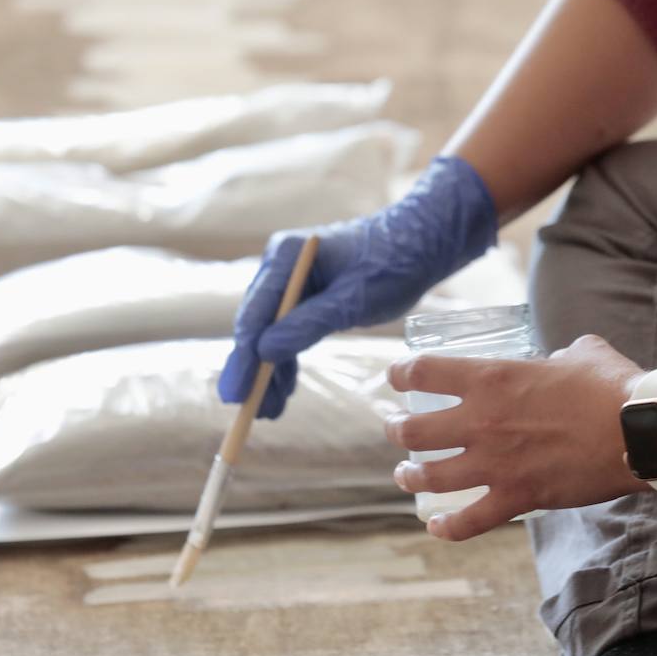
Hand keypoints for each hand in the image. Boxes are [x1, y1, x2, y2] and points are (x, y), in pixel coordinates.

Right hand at [217, 156, 496, 416]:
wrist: (420, 243)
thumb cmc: (392, 263)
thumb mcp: (352, 300)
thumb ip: (307, 324)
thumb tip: (264, 353)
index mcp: (286, 256)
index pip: (256, 312)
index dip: (244, 356)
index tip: (236, 393)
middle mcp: (281, 266)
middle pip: (256, 324)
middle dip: (253, 369)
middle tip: (247, 410)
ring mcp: (292, 281)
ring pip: (270, 333)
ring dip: (268, 371)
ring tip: (268, 411)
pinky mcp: (307, 296)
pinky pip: (288, 332)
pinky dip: (286, 360)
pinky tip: (283, 391)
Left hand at [384, 334, 648, 540]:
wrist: (641, 430)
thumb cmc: (613, 386)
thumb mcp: (580, 353)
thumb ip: (558, 356)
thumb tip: (559, 362)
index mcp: (492, 379)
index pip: (424, 372)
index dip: (400, 373)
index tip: (393, 378)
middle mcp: (482, 422)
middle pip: (413, 430)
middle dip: (395, 429)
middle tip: (393, 429)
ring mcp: (496, 464)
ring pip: (430, 476)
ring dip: (410, 476)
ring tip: (405, 475)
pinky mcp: (517, 497)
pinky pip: (469, 521)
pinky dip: (447, 527)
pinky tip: (436, 526)